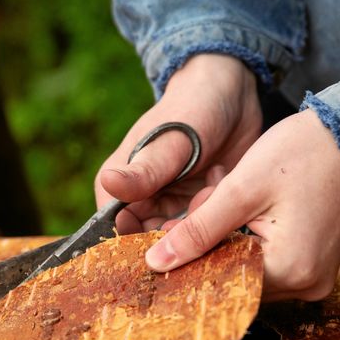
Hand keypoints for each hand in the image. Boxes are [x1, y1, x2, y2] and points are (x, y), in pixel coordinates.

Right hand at [96, 54, 261, 232]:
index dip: (136, 246)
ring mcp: (173, 205)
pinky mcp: (200, 206)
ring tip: (212, 184)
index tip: (165, 240)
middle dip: (176, 235)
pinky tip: (223, 184)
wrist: (230, 93)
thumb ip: (143, 172)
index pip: (116, 235)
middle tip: (198, 208)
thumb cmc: (190, 111)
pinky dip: (217, 217)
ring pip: (182, 238)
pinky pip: (206, 230)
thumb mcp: (168, 145)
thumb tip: (109, 183)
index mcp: (120, 189)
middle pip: (151, 243)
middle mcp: (143, 202)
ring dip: (200, 222)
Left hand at [146, 110, 339, 300]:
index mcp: (290, 270)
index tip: (162, 242)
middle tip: (200, 204)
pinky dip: (246, 242)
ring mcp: (314, 278)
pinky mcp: (314, 266)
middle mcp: (306, 286)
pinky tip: (242, 209)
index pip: (222, 283)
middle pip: (235, 280)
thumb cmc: (301, 153)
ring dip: (226, 243)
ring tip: (223, 198)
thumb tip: (156, 263)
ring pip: (248, 272)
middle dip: (208, 248)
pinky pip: (268, 264)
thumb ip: (197, 230)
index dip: (188, 263)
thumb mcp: (240, 189)